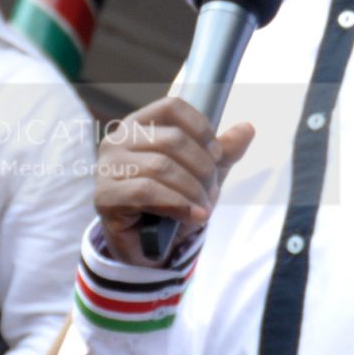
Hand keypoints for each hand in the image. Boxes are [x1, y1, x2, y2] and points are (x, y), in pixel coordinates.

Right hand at [94, 96, 254, 265]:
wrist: (150, 247)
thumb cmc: (172, 203)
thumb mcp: (203, 175)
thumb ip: (224, 153)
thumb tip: (248, 129)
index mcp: (140, 125)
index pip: (172, 107)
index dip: (201, 128)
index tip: (216, 155)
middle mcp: (118, 140)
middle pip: (172, 139)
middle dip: (202, 168)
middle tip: (211, 192)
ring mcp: (107, 168)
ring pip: (161, 167)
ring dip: (192, 190)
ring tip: (203, 207)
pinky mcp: (105, 197)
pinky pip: (146, 192)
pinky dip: (178, 204)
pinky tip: (193, 216)